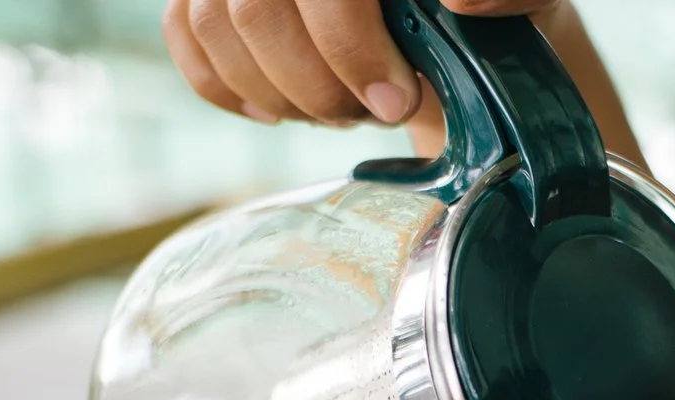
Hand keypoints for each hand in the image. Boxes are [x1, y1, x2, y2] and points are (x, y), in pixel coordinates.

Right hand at [163, 0, 560, 125]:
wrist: (455, 15)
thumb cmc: (488, 0)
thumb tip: (461, 0)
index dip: (349, 44)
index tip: (397, 100)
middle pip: (254, 9)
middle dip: (319, 85)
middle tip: (377, 112)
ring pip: (216, 27)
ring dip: (284, 95)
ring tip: (343, 110)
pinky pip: (187, 38)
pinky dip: (230, 87)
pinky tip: (282, 110)